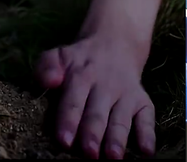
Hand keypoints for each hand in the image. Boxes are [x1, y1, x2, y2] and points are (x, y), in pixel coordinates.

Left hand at [36, 34, 154, 158]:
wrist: (114, 44)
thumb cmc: (78, 60)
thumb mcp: (57, 56)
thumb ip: (46, 68)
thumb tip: (50, 82)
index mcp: (80, 76)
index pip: (73, 101)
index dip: (68, 121)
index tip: (64, 140)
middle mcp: (105, 86)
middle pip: (97, 114)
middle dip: (92, 134)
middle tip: (88, 153)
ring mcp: (125, 94)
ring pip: (121, 119)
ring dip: (118, 139)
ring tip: (113, 157)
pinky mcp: (142, 101)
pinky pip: (147, 118)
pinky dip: (148, 134)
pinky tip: (146, 151)